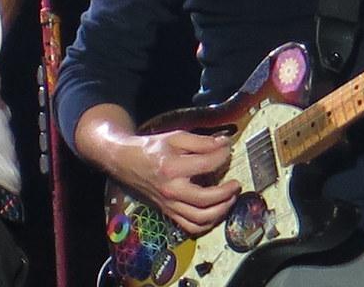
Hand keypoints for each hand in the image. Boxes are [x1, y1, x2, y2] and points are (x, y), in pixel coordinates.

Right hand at [115, 129, 240, 235]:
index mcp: (173, 167)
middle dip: (227, 192)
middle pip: (206, 199)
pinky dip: (207, 223)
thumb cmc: (152, 148)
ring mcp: (170, 204)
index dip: (223, 156)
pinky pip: (191, 226)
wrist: (127, 162)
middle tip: (236, 184)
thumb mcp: (176, 137)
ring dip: (221, 210)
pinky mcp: (168, 212)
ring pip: (200, 218)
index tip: (228, 150)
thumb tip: (224, 144)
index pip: (207, 164)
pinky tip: (216, 211)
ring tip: (230, 198)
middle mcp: (171, 190)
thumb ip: (202, 141)